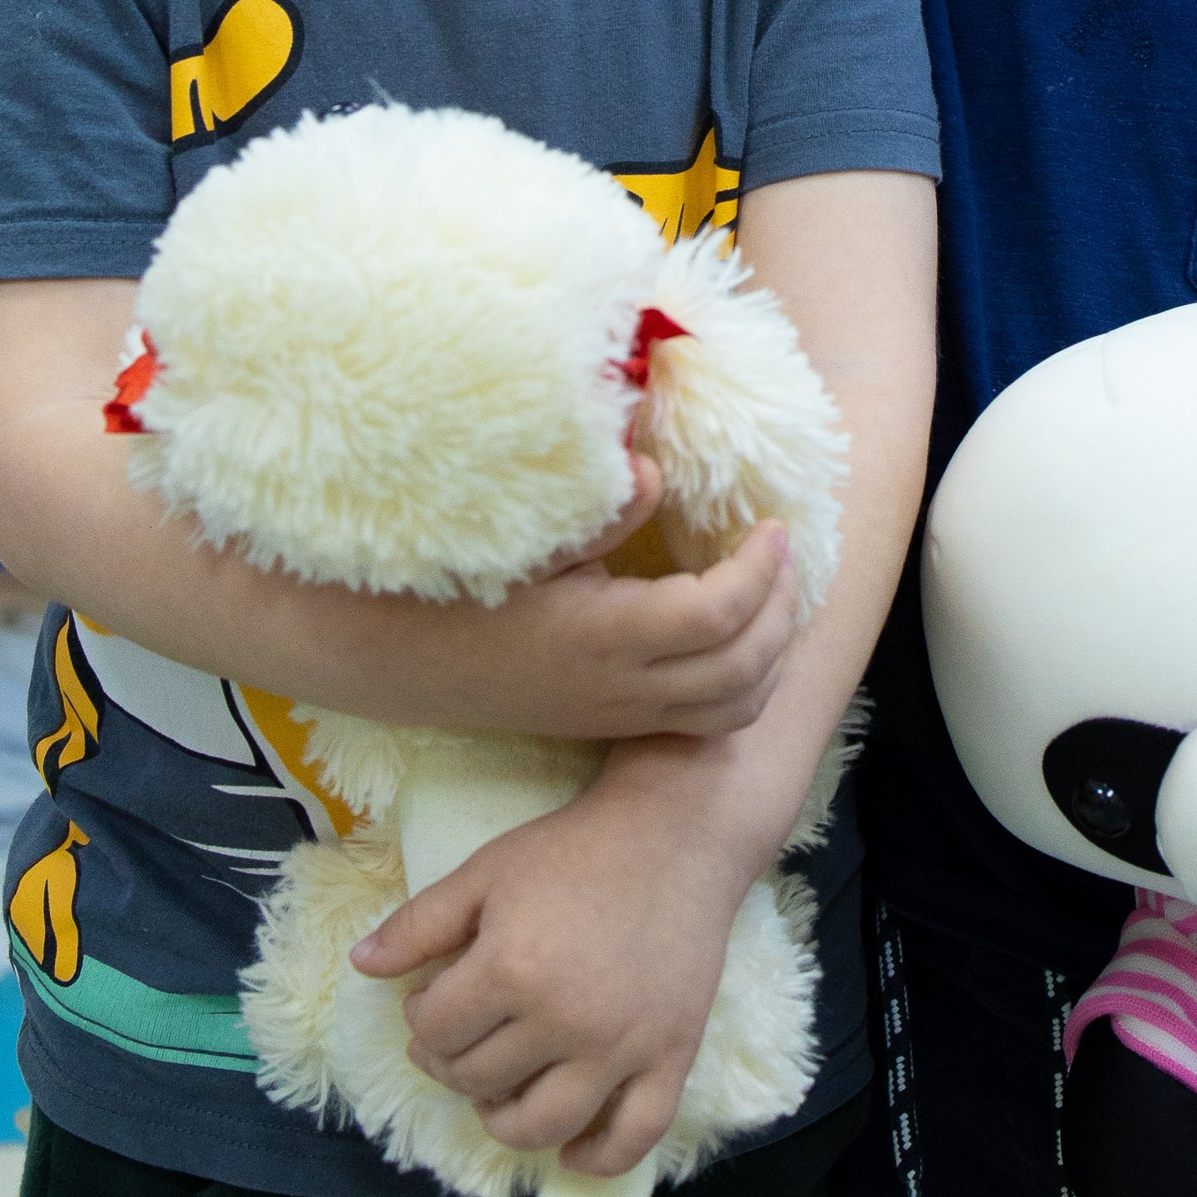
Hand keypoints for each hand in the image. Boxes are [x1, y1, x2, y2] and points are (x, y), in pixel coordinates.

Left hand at [352, 768, 754, 1172]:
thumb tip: (358, 967)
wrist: (676, 835)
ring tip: (496, 1094)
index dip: (419, 1021)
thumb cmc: (574, 849)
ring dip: (503, 1121)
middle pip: (481, 1079)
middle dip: (452, 1065)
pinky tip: (571, 1152)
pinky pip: (634, 1136)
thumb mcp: (486, 871)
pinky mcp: (672, 1056)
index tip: (429, 1003)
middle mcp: (564, 1021)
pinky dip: (599, 1158)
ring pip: (543, 1125)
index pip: (438, 1032)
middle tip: (457, 1040)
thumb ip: (419, 924)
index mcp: (511, 970)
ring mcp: (621, 1047)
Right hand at [403, 470, 802, 742]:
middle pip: (743, 669)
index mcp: (604, 635)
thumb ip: (600, 513)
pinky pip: (710, 721)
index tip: (771, 523)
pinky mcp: (621, 726)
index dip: (759, 569)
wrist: (411, 665)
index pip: (716, 614)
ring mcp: (626, 714)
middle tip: (785, 550)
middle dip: (782, 608)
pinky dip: (748, 681)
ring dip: (773, 653)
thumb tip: (655, 470)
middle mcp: (624, 687)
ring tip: (776, 591)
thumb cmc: (465, 590)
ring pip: (736, 709)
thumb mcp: (527, 544)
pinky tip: (742, 633)